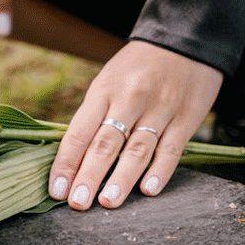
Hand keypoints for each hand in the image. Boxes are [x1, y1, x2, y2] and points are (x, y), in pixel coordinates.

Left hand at [48, 41, 222, 208]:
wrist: (185, 41)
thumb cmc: (137, 68)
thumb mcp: (108, 82)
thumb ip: (94, 117)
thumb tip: (73, 160)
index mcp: (104, 91)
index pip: (80, 131)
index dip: (67, 162)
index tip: (56, 188)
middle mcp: (130, 99)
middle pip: (106, 143)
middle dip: (89, 175)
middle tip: (77, 203)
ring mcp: (160, 109)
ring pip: (138, 149)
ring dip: (122, 179)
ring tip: (108, 203)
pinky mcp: (187, 117)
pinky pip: (172, 148)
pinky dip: (160, 171)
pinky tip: (149, 190)